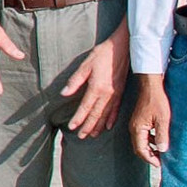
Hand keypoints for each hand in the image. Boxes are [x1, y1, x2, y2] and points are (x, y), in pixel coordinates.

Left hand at [62, 23, 130, 138]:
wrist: (122, 48)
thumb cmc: (102, 54)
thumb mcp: (85, 65)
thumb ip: (75, 81)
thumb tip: (64, 93)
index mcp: (96, 87)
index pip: (85, 107)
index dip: (78, 118)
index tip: (71, 127)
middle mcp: (107, 94)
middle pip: (96, 115)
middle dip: (88, 127)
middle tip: (81, 137)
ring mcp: (115, 94)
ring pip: (106, 115)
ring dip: (98, 126)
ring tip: (92, 135)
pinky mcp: (121, 93)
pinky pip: (116, 110)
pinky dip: (111, 119)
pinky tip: (108, 126)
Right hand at [128, 77, 170, 166]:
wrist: (151, 86)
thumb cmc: (157, 101)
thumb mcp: (162, 119)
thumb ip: (162, 135)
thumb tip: (162, 150)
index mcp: (138, 129)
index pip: (141, 150)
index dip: (150, 159)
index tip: (160, 164)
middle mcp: (134, 128)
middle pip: (139, 148)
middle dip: (149, 156)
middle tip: (160, 161)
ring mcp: (135, 124)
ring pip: (140, 142)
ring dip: (149, 149)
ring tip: (161, 152)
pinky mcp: (139, 121)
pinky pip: (142, 136)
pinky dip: (150, 141)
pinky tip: (158, 140)